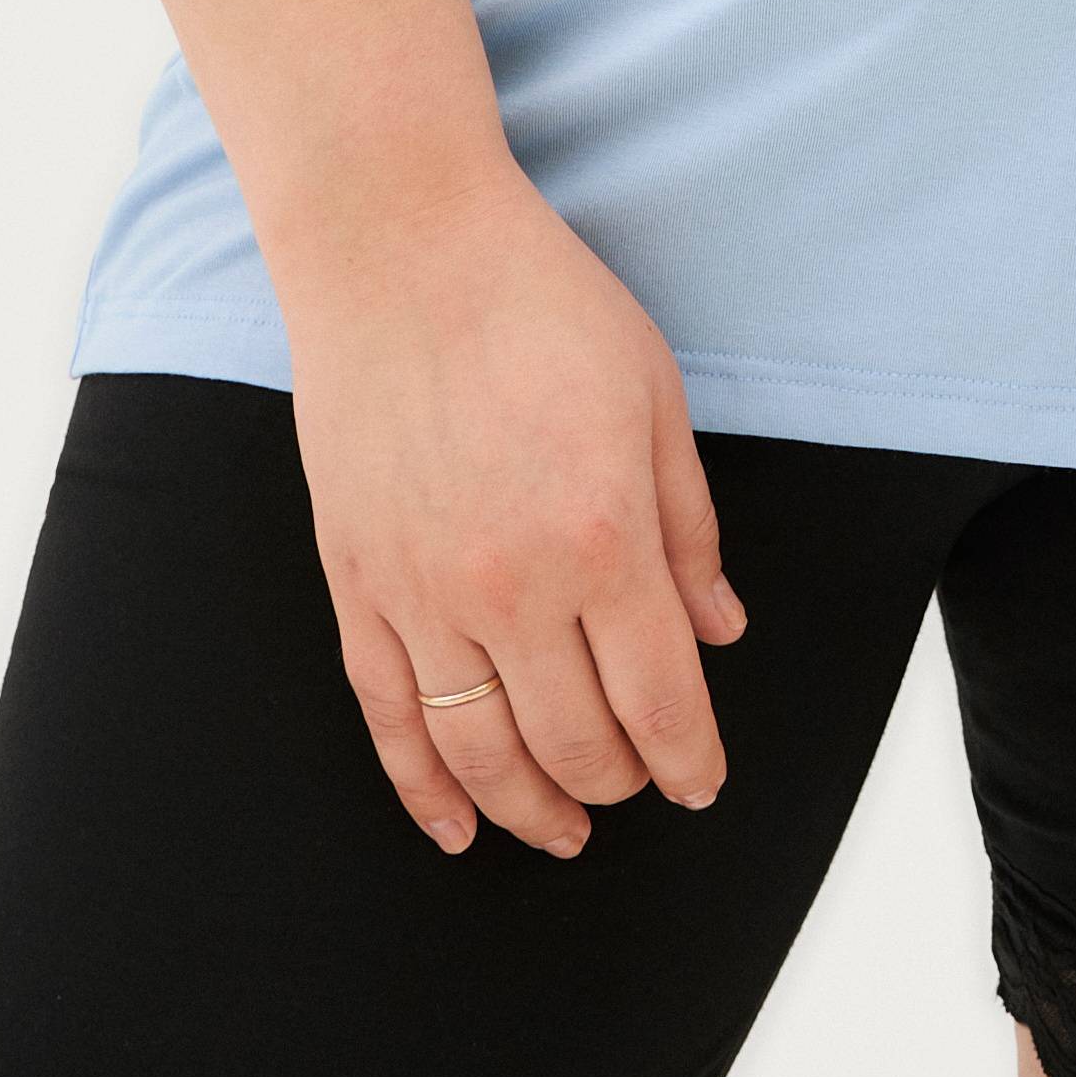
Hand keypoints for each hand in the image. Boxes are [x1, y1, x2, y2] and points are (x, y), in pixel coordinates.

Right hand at [283, 154, 747, 856]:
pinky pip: (389, 716)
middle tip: (640, 788)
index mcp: (602, 538)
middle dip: (620, 783)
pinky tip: (457, 826)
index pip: (659, 701)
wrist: (398, 245)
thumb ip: (689, 530)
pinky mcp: (355, 581)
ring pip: (480, 750)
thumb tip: (720, 635)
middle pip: (576, 742)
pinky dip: (422, 787)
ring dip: (530, 808)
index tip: (703, 785)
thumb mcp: (654, 398)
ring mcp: (420, 591)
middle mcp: (510, 585)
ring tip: (563, 831)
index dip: (690, 762)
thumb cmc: (541, 304)